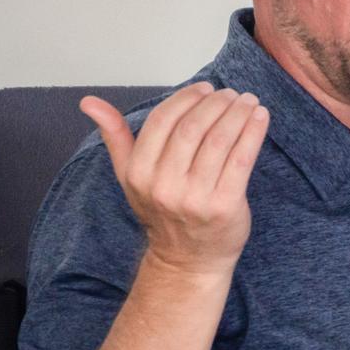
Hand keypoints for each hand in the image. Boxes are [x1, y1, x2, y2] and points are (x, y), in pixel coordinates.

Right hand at [80, 81, 269, 274]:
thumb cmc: (162, 211)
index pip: (162, 121)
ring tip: (248, 101)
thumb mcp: (131, 177)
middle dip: (216, 103)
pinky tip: (260, 117)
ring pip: (219, 140)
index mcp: (139, 173)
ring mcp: (195, 197)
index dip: (186, 98)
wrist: (188, 260)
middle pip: (193, 128)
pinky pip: (241, 159)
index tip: (205, 89)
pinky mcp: (225, 206)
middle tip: (231, 94)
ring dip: (237, 113)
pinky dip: (253, 133)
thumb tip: (89, 102)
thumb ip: (115, 137)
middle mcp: (164, 186)